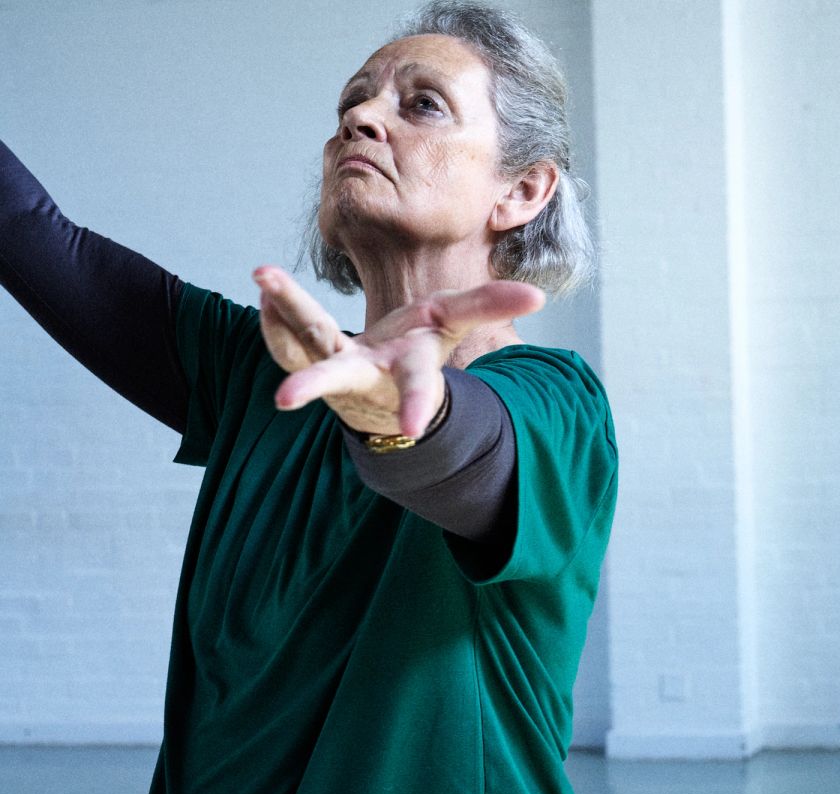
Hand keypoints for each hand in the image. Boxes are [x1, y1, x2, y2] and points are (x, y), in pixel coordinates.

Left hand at [252, 265, 543, 437]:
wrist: (381, 381)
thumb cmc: (419, 348)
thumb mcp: (456, 323)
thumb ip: (492, 305)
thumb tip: (539, 296)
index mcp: (407, 371)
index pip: (418, 387)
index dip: (419, 406)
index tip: (413, 431)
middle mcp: (365, 376)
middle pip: (336, 373)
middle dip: (313, 384)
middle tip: (283, 400)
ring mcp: (331, 369)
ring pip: (300, 346)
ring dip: (285, 313)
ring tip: (265, 278)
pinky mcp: (306, 359)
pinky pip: (284, 340)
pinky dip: (273, 316)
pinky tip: (264, 287)